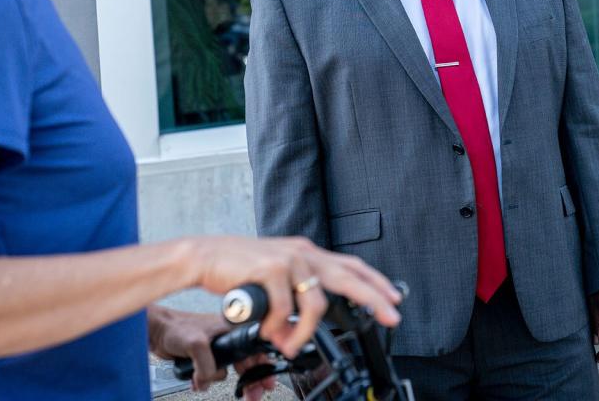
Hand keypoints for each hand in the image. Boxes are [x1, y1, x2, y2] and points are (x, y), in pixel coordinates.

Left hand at [147, 306, 274, 396]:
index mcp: (232, 329)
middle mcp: (228, 338)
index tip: (266, 382)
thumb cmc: (175, 328)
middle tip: (253, 395)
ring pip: (230, 371)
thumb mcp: (196, 344)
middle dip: (251, 381)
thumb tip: (208, 381)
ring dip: (221, 381)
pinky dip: (208, 381)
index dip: (262, 367)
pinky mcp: (206, 358)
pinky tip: (200, 382)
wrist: (156, 332)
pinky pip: (214, 374)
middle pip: (248, 363)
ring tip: (211, 384)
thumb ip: (207, 365)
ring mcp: (217, 348)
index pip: (255, 350)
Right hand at [192, 237, 401, 358]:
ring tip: (290, 346)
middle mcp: (303, 252)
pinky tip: (269, 331)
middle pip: (349, 277)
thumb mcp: (273, 280)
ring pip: (316, 304)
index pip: (350, 265)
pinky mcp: (272, 268)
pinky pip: (286, 309)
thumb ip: (292, 300)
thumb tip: (298, 331)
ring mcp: (289, 259)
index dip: (375, 282)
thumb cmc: (237, 269)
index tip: (394, 299)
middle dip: (374, 298)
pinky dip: (279, 327)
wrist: (204, 257)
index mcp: (306, 253)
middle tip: (391, 317)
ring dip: (305, 333)